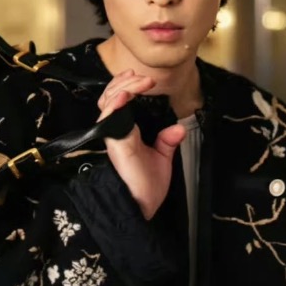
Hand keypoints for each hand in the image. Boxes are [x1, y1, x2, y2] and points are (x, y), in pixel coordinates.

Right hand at [96, 70, 185, 220]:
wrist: (142, 208)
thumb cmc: (146, 187)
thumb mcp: (161, 159)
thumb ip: (167, 142)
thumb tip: (178, 129)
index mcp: (126, 133)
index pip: (119, 102)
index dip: (128, 87)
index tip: (144, 80)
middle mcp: (116, 132)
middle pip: (110, 97)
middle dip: (123, 82)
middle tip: (140, 77)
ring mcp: (114, 137)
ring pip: (107, 103)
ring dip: (122, 88)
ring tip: (136, 81)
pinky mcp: (115, 144)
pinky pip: (108, 120)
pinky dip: (115, 104)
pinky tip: (125, 96)